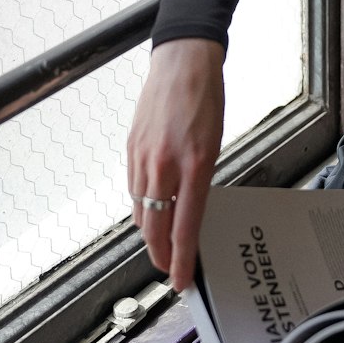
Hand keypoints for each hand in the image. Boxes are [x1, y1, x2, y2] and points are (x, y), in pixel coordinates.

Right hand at [127, 37, 224, 291]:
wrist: (181, 62)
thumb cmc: (206, 99)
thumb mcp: (214, 143)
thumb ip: (199, 178)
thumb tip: (188, 210)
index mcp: (194, 164)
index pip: (185, 226)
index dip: (181, 259)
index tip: (180, 280)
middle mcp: (164, 164)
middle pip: (155, 227)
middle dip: (160, 254)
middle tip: (168, 268)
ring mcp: (143, 156)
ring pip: (140, 210)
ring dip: (150, 232)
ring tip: (160, 245)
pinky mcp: (130, 147)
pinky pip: (133, 188)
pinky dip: (142, 205)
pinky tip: (150, 210)